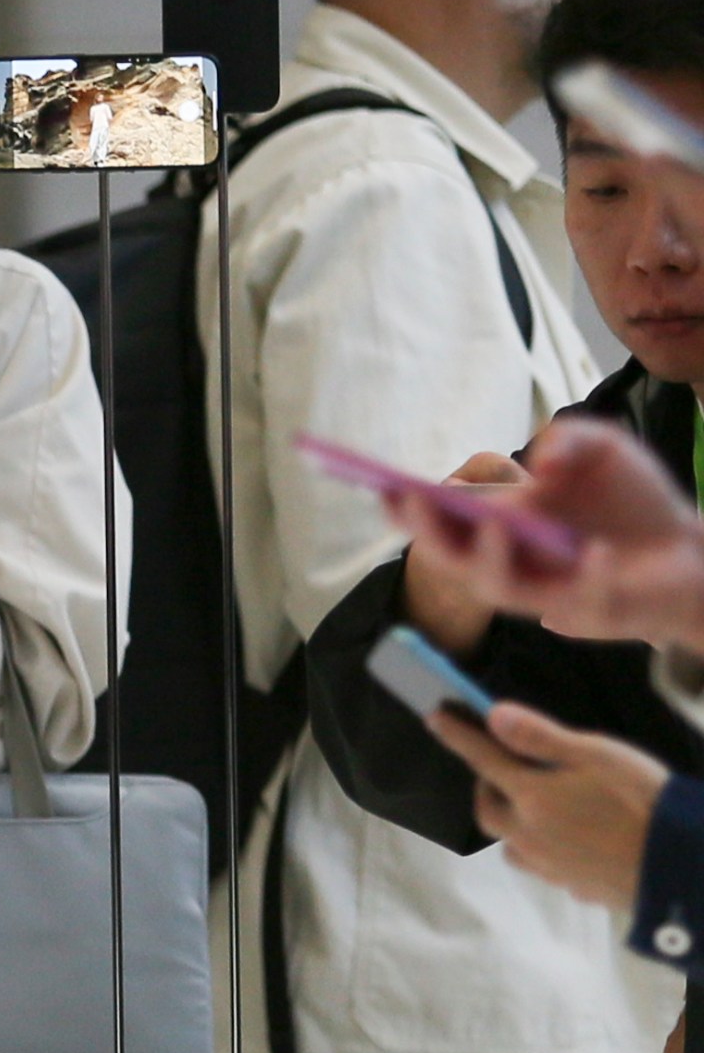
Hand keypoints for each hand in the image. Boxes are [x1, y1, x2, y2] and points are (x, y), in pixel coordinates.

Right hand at [386, 418, 703, 651]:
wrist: (694, 551)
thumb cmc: (633, 501)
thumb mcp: (604, 449)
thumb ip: (571, 437)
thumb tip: (542, 464)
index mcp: (499, 524)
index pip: (439, 520)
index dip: (406, 507)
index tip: (380, 484)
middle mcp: (511, 560)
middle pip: (450, 557)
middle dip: (428, 529)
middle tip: (416, 498)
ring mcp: (547, 592)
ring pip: (498, 586)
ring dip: (489, 557)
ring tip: (497, 522)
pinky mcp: (592, 614)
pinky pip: (582, 602)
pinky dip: (589, 578)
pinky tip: (600, 554)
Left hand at [426, 701, 669, 910]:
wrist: (685, 867)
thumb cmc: (644, 802)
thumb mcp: (597, 755)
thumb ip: (541, 737)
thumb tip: (493, 715)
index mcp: (530, 798)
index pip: (482, 760)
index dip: (458, 735)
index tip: (436, 717)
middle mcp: (529, 836)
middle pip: (487, 811)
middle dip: (487, 787)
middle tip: (504, 769)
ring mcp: (550, 867)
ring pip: (511, 845)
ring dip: (512, 823)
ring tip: (536, 807)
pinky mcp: (575, 888)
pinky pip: (544, 866)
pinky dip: (543, 849)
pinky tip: (569, 840)